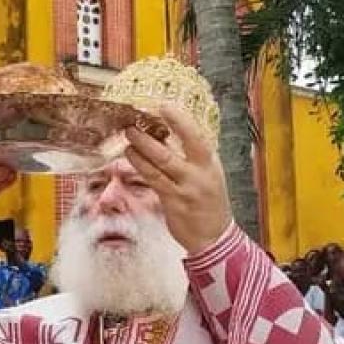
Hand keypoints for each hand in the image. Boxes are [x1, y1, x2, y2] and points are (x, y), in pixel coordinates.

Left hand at [124, 102, 231, 253]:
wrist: (215, 237)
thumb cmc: (210, 203)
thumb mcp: (209, 174)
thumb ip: (193, 157)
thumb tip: (167, 134)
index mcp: (210, 164)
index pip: (196, 137)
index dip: (180, 121)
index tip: (164, 106)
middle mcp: (199, 175)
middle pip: (171, 152)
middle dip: (150, 136)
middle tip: (134, 122)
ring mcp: (184, 190)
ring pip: (159, 166)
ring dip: (140, 150)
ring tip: (129, 137)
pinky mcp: (172, 202)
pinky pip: (153, 181)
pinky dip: (141, 166)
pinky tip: (132, 156)